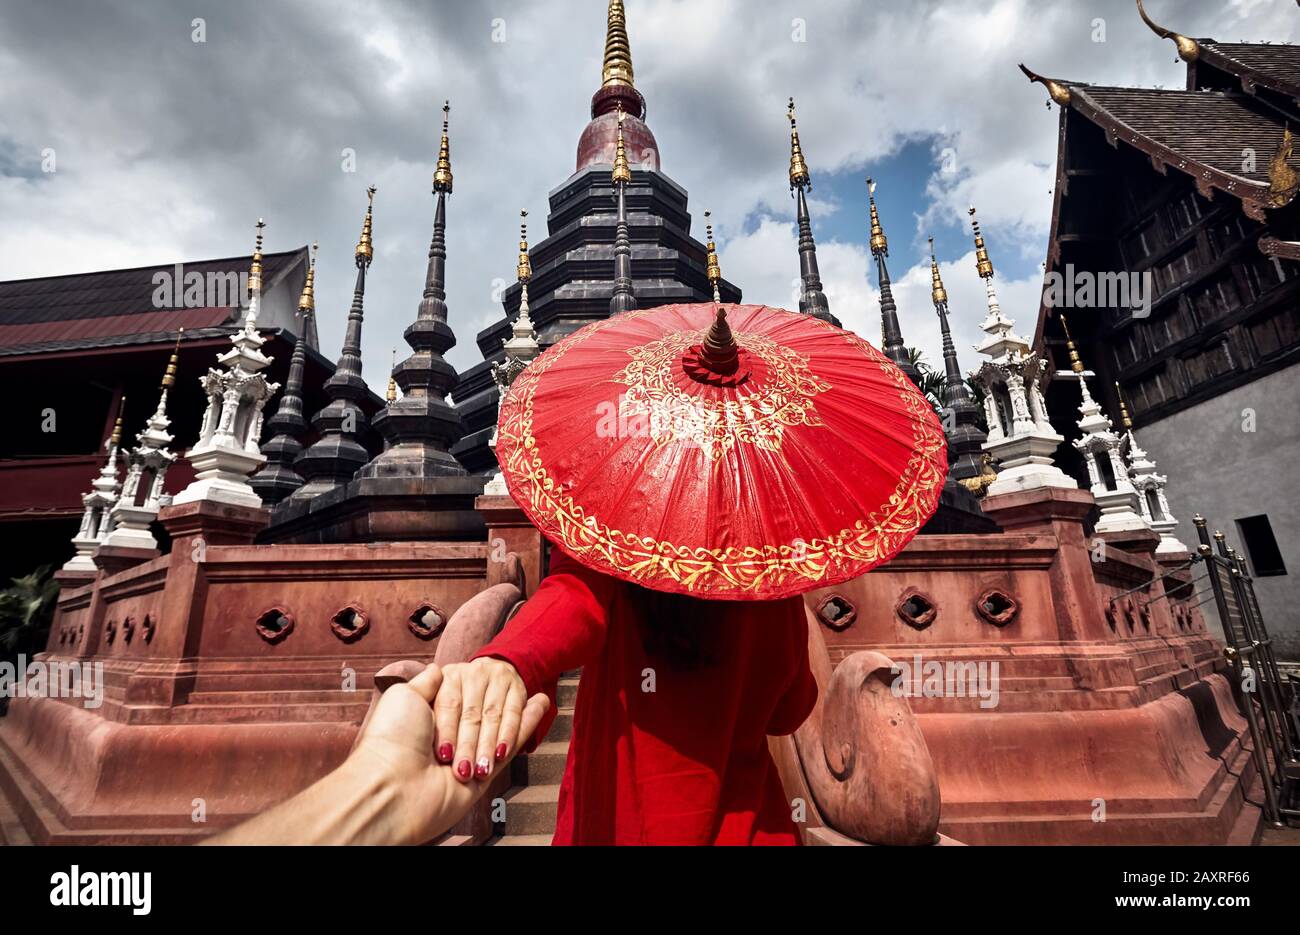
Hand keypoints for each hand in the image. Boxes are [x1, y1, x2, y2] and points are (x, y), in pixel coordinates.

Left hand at [349, 663, 547, 842]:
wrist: (394, 787)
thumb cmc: (393, 738)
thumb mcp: (405, 697)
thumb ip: (428, 681)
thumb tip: (437, 667)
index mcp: (428, 718)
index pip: (457, 700)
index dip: (465, 696)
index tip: (477, 686)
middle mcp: (448, 737)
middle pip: (480, 714)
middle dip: (491, 711)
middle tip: (510, 692)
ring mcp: (468, 754)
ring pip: (497, 726)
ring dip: (516, 715)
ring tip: (541, 695)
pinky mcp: (486, 772)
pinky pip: (510, 742)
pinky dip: (528, 723)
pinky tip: (541, 703)